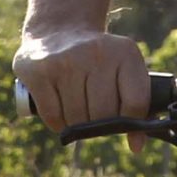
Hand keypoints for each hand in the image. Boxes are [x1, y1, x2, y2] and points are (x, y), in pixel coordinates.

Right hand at [13, 26, 149, 136]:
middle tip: (94, 116)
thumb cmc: (99, 61)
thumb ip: (137, 106)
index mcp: (124, 52)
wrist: (59, 29)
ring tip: (76, 108)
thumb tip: (136, 146)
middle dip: (100, 124)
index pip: (135, 103)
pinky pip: (53, 117)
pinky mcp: (38, 71)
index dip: (131, 124)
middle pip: (104, 115)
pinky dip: (58, 123)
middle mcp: (96, 53)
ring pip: (77, 119)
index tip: (125, 128)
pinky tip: (60, 109)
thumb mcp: (124, 70)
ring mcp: (65, 60)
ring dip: (77, 124)